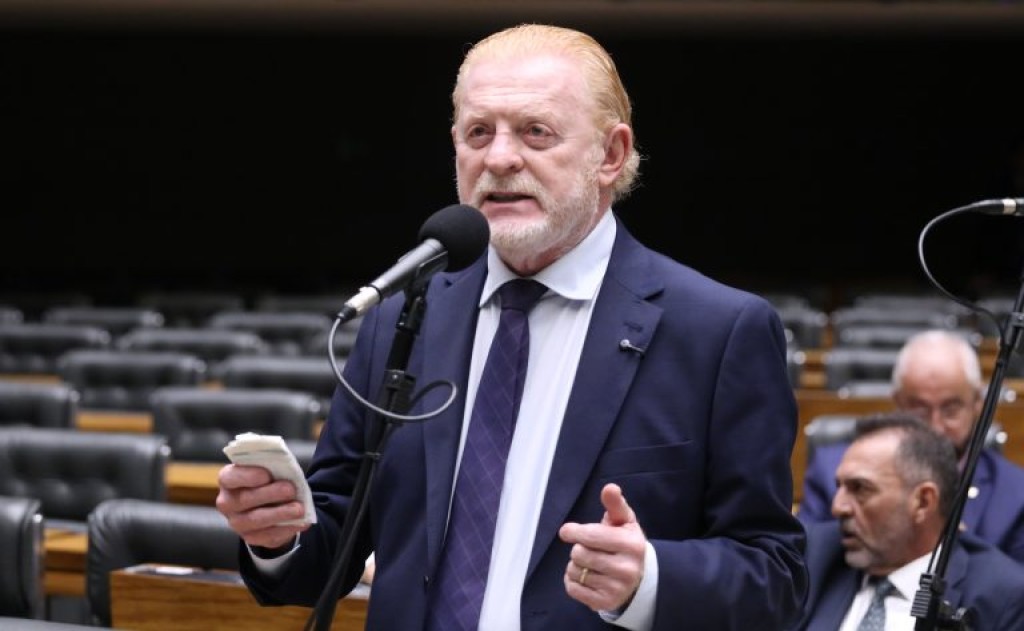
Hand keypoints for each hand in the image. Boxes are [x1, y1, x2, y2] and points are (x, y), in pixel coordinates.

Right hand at [215, 464, 310, 549]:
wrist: (271, 505)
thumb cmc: (268, 480)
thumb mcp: (268, 469)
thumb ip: (270, 466)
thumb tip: (286, 468)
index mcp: (228, 480)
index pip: (230, 477)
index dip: (248, 476)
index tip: (267, 475)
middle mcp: (227, 502)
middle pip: (245, 499)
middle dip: (270, 494)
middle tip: (290, 489)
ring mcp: (237, 522)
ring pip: (256, 519)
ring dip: (280, 513)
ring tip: (299, 509)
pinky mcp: (251, 537)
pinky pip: (268, 535)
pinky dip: (286, 528)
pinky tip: (300, 522)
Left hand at [558, 483, 645, 612]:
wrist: (640, 579)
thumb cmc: (626, 543)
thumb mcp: (624, 521)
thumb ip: (615, 504)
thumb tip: (610, 488)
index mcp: (632, 544)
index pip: (592, 536)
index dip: (574, 531)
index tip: (567, 531)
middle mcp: (627, 569)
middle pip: (579, 554)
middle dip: (579, 548)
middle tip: (588, 549)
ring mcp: (616, 588)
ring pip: (574, 571)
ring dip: (576, 565)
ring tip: (589, 563)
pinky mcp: (604, 603)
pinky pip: (572, 588)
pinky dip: (572, 580)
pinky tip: (586, 576)